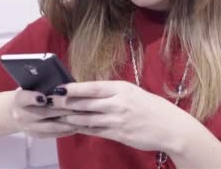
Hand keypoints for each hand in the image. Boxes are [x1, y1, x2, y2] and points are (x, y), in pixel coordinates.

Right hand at [9, 88, 78, 138]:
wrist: (14, 113)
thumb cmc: (28, 94)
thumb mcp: (30, 87)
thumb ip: (42, 86)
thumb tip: (64, 85)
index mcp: (19, 99)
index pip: (23, 98)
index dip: (32, 98)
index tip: (44, 97)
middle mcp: (22, 115)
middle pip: (44, 113)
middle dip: (63, 109)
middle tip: (79, 105)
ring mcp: (29, 127)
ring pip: (51, 126)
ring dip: (68, 121)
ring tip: (82, 116)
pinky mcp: (37, 135)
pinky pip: (54, 134)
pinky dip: (67, 129)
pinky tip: (78, 124)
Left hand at [48, 81, 194, 151]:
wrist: (171, 128)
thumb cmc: (153, 108)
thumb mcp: (134, 93)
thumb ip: (114, 93)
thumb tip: (91, 92)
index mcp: (122, 88)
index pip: (92, 87)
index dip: (73, 88)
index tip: (58, 87)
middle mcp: (118, 103)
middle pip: (85, 103)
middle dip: (64, 103)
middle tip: (48, 102)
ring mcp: (117, 120)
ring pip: (87, 118)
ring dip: (69, 117)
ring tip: (55, 115)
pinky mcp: (118, 134)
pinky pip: (95, 131)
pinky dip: (81, 128)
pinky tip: (71, 126)